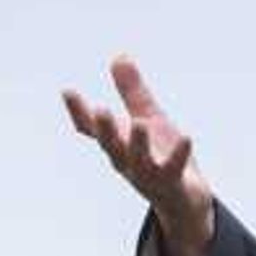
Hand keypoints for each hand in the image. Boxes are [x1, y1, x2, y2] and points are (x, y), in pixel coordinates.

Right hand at [63, 54, 215, 255]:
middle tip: (100, 110)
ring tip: (139, 124)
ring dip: (138, 145)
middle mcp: (128, 162)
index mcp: (118, 145)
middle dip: (106, 130)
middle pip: (112, 147)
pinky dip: (180, 155)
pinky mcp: (172, 184)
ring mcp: (149, 176)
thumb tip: (119, 55)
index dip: (78, 112)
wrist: (185, 200)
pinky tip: (187, 138)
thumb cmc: (162, 156)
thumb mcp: (147, 117)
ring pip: (140, 162)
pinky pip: (175, 170)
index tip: (67, 91)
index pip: (92, 129)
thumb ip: (132, 91)